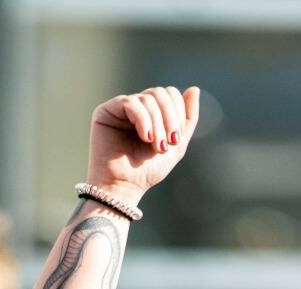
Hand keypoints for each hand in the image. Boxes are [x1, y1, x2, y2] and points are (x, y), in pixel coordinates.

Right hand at [86, 85, 201, 207]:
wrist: (125, 187)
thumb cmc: (148, 170)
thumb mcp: (177, 144)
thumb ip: (188, 118)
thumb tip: (195, 89)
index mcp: (151, 112)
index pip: (170, 94)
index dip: (178, 113)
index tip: (175, 140)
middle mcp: (135, 106)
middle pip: (160, 92)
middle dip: (170, 117)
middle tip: (169, 142)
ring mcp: (120, 108)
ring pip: (148, 98)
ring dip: (157, 124)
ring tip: (156, 146)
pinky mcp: (105, 111)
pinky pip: (130, 103)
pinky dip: (143, 120)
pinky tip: (145, 137)